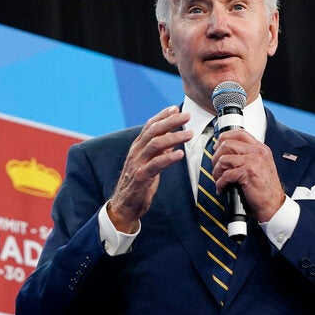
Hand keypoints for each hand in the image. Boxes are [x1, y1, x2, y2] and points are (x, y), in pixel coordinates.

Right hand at [107, 106, 192, 231]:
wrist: (125, 205)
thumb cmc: (138, 184)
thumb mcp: (148, 163)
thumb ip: (158, 151)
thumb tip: (172, 138)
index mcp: (137, 147)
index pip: (149, 126)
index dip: (162, 116)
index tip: (176, 108)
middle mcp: (136, 152)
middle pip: (153, 131)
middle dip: (171, 121)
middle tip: (186, 116)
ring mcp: (138, 164)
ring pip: (155, 144)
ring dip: (174, 137)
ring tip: (189, 134)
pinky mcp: (142, 177)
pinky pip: (156, 164)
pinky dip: (169, 157)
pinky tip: (180, 153)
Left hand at [211, 129, 284, 221]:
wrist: (273, 205)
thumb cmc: (265, 189)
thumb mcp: (261, 166)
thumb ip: (248, 156)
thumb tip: (226, 152)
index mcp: (261, 149)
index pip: (239, 133)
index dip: (224, 138)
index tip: (217, 146)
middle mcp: (258, 153)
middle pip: (227, 145)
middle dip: (216, 158)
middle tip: (216, 168)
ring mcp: (254, 162)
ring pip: (223, 160)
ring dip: (216, 172)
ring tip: (219, 180)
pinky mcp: (248, 173)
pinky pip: (225, 175)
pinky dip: (220, 183)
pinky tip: (222, 188)